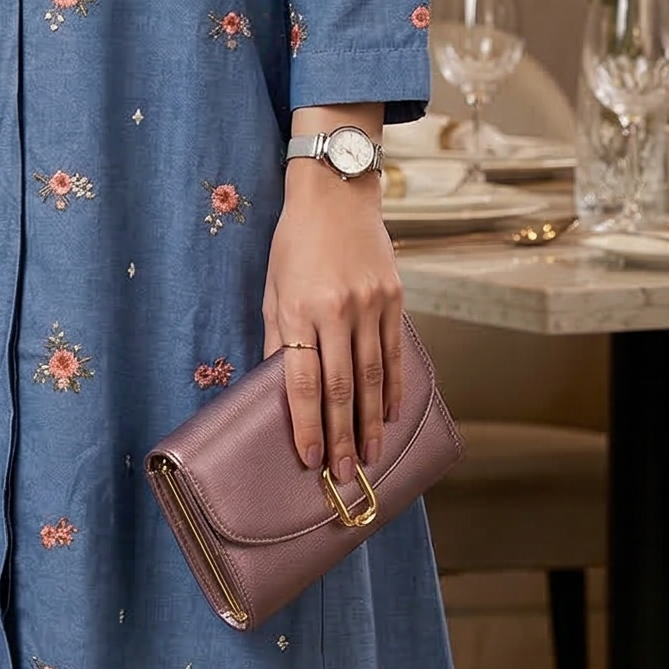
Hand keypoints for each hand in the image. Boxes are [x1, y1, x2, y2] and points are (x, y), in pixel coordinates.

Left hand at [261, 167, 403, 483]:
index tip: (310, 460)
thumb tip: (279, 390)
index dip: (306, 425)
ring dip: (372, 422)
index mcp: (299, 309)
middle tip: (345, 475)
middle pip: (340, 388)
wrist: (336, 193)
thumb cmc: (295, 242)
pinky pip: (395, 352)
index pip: (301, 381)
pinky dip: (395, 386)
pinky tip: (393, 413)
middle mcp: (336, 310)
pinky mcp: (394, 297)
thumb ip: (279, 338)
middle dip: (341, 437)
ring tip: (370, 455)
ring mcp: (370, 303)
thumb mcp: (273, 287)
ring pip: (372, 376)